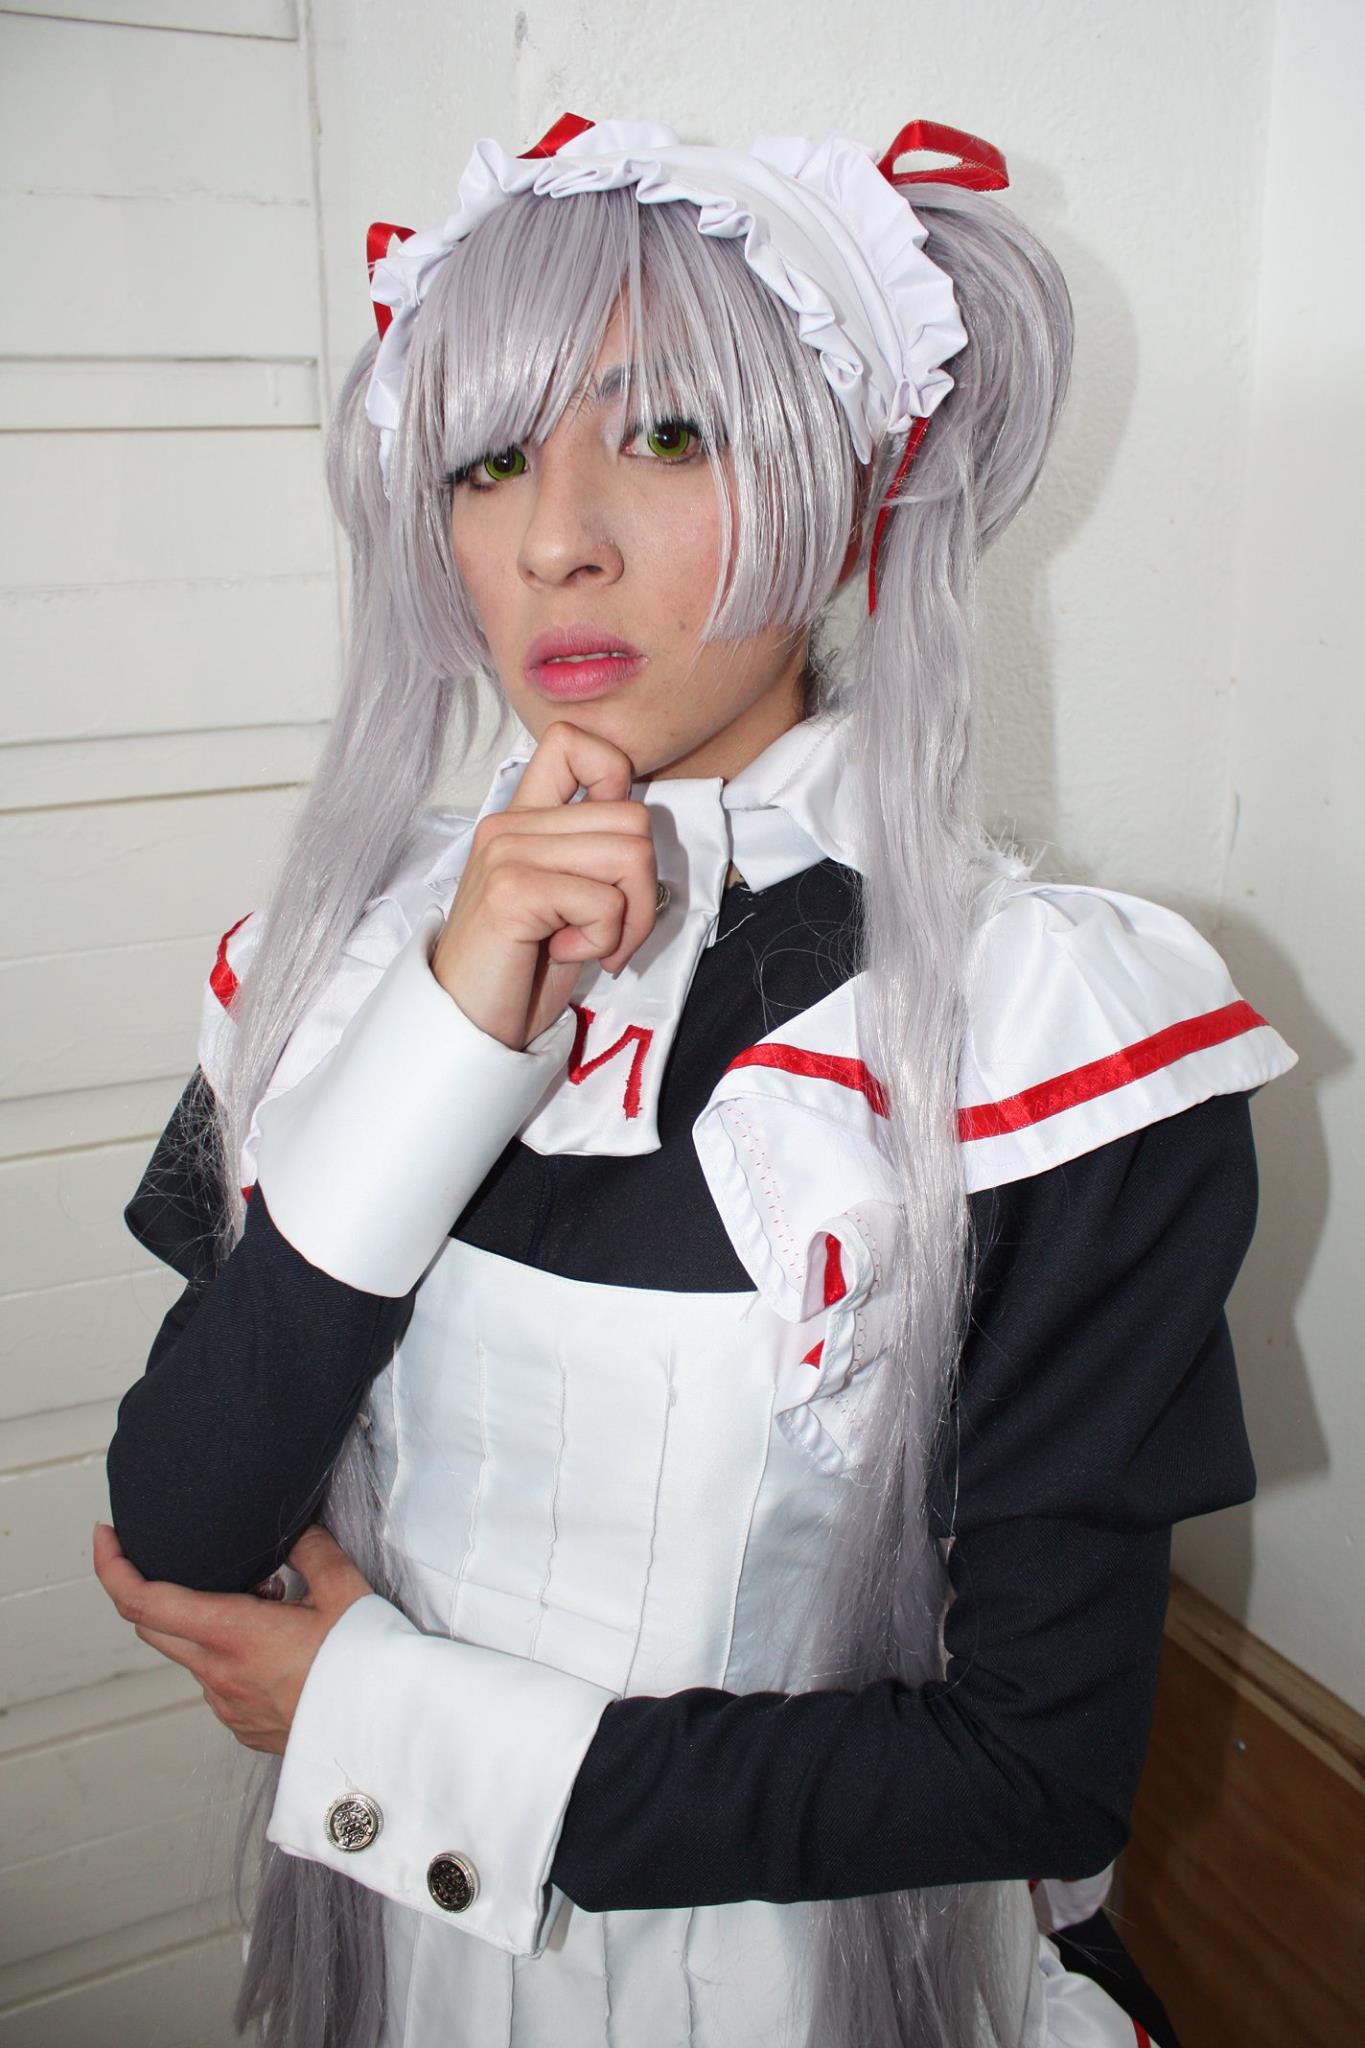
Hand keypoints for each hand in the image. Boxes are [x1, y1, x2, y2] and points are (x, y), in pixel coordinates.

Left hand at [92, 1522, 371, 1754]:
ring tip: (272, 1606)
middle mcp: (217, 1673)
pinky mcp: (241, 1724)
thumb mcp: (345, 1588)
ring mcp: (226, 1704)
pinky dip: (232, 1655)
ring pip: (191, 1653)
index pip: (142, 1600)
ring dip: (210, 1624)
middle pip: (154, 1625)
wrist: (386, 1734)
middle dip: (163, 1588)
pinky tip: (279, 1646)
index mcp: (232, 1633)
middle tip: (217, 1566)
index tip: (107, 1537)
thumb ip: (311, 1549)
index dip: (112, 1566)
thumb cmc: (365, 1665)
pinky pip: (218, 1681)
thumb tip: (294, 1531)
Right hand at [431, 720, 657, 1049]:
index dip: (617, 784)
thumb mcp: (566, 900)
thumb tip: (645, 838)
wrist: (465, 1024)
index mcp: (521, 818)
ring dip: (628, 918)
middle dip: (644, 888)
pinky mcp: (511, 891)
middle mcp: (509, 824)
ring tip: (588, 944)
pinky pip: (604, 901)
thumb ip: (593, 854)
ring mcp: (506, 852)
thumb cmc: (518, 969)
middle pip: (634, 818)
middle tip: (610, 931)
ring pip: (630, 856)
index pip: (576, 745)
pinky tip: (561, 953)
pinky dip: (601, 941)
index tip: (610, 854)